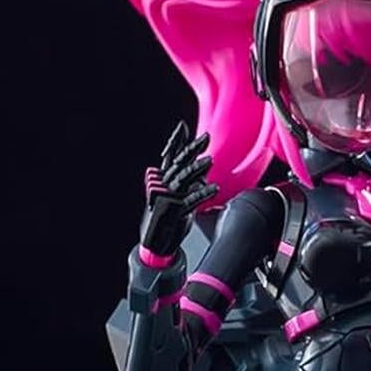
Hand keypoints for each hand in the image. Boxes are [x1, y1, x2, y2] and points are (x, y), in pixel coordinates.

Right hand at [139, 123, 216, 257]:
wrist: (156, 244)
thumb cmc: (168, 221)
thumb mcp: (180, 199)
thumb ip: (189, 184)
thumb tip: (202, 171)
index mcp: (164, 181)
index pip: (170, 157)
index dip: (176, 142)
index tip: (182, 126)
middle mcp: (164, 187)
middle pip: (178, 164)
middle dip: (192, 149)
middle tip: (204, 137)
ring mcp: (168, 199)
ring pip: (183, 180)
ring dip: (197, 169)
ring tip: (209, 160)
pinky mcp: (174, 213)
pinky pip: (190, 201)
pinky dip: (202, 194)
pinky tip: (214, 188)